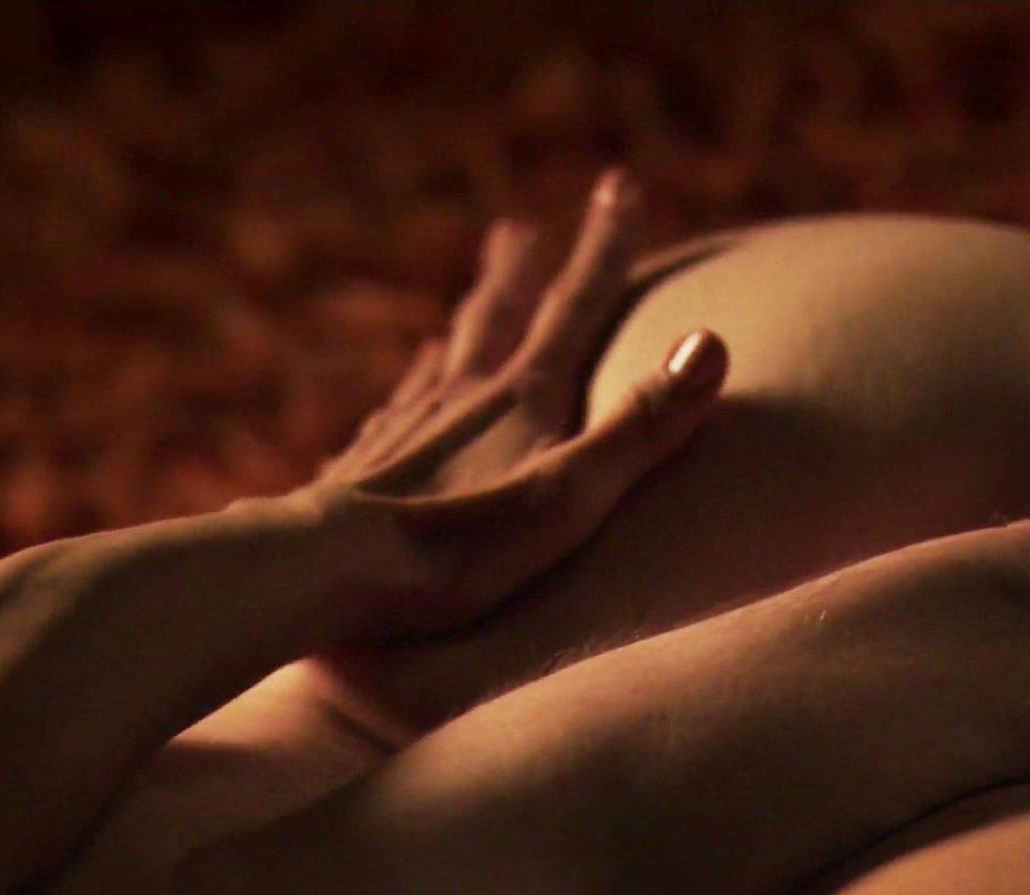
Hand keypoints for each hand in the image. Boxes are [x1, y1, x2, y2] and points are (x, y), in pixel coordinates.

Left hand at [298, 170, 727, 634]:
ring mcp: (401, 433)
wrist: (317, 575)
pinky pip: (389, 421)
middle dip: (518, 273)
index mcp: (519, 398)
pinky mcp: (356, 476)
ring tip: (459, 315)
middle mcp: (457, 398)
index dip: (606, 246)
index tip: (620, 184)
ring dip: (459, 331)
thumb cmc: (456, 550)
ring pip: (437, 364)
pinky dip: (405, 398)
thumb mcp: (571, 496)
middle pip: (494, 318)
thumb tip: (712, 343)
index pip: (577, 305)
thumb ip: (642, 427)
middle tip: (517, 229)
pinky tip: (391, 409)